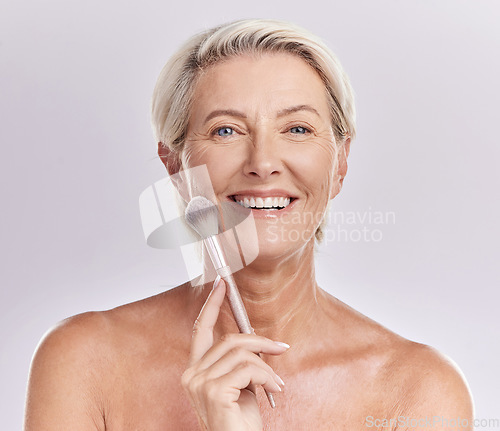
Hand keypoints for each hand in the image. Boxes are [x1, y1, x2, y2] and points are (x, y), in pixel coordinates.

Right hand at [181, 278, 288, 430]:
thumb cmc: (239, 422)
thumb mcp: (240, 385)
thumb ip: (239, 361)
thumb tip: (256, 339)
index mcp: (195, 371)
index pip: (201, 330)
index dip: (211, 305)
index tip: (221, 284)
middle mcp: (191, 375)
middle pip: (229, 339)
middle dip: (259, 340)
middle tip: (281, 347)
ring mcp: (199, 383)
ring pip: (242, 353)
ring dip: (267, 366)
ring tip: (276, 383)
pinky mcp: (214, 391)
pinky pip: (248, 368)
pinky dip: (267, 376)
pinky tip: (274, 390)